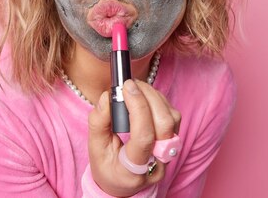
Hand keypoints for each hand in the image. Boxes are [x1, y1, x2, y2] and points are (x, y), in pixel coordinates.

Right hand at [88, 79, 181, 196]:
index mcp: (133, 171)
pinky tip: (145, 96)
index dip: (138, 108)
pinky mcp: (174, 142)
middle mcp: (157, 164)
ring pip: (173, 119)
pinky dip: (160, 101)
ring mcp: (168, 155)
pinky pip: (173, 117)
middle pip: (164, 125)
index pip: (144, 138)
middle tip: (131, 84)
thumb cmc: (108, 167)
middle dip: (149, 98)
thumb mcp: (94, 150)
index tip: (126, 88)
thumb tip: (107, 98)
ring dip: (155, 97)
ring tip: (137, 88)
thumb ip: (98, 124)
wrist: (123, 182)